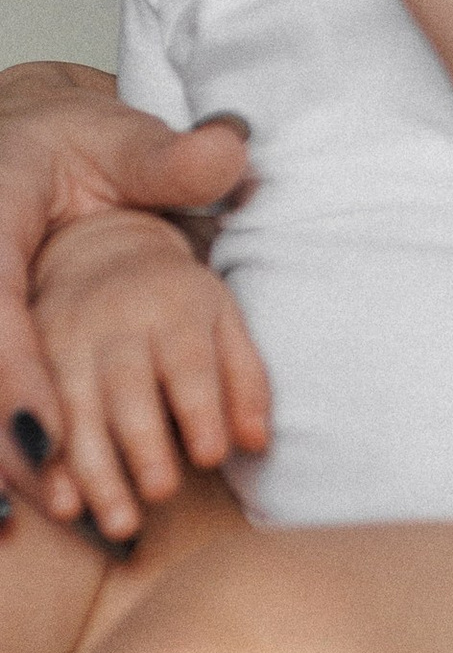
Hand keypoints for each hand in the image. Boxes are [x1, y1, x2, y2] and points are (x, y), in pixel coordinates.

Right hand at [0, 66, 249, 504]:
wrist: (36, 151)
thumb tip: (230, 152)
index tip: (52, 433)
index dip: (16, 373)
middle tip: (68, 500)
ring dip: (12, 454)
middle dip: (16, 433)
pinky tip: (41, 496)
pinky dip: (10, 442)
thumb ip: (174, 159)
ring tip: (66, 510)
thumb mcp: (128, 142)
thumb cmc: (83, 150)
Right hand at [28, 210, 270, 542]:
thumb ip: (246, 379)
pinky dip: (44, 463)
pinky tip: (60, 503)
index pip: (186, 359)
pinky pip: (29, 412)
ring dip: (92, 469)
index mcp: (172, 303)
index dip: (199, 407)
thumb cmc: (178, 301)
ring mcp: (64, 338)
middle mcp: (113, 320)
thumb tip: (257, 443)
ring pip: (72, 409)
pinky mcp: (30, 356)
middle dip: (142, 443)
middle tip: (161, 495)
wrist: (101, 248)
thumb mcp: (223, 321)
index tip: (212, 457)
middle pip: (126, 386)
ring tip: (117, 522)